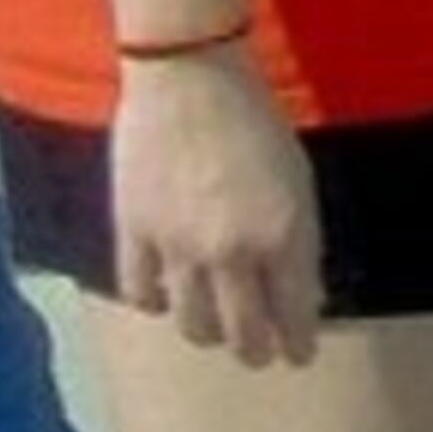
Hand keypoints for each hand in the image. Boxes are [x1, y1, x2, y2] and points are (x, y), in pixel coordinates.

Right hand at [108, 45, 323, 367]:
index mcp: (284, 239)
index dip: (297, 346)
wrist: (188, 77)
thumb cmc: (254, 122)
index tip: (296, 354)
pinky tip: (161, 294)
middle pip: (244, 337)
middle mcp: (233, 252)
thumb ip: (298, 245)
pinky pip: (138, 291)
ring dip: (205, 333)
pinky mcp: (135, 229)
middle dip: (255, 352)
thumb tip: (298, 297)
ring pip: (192, 325)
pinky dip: (152, 301)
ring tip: (207, 325)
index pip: (295, 321)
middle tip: (255, 351)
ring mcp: (179, 245)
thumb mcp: (298, 185)